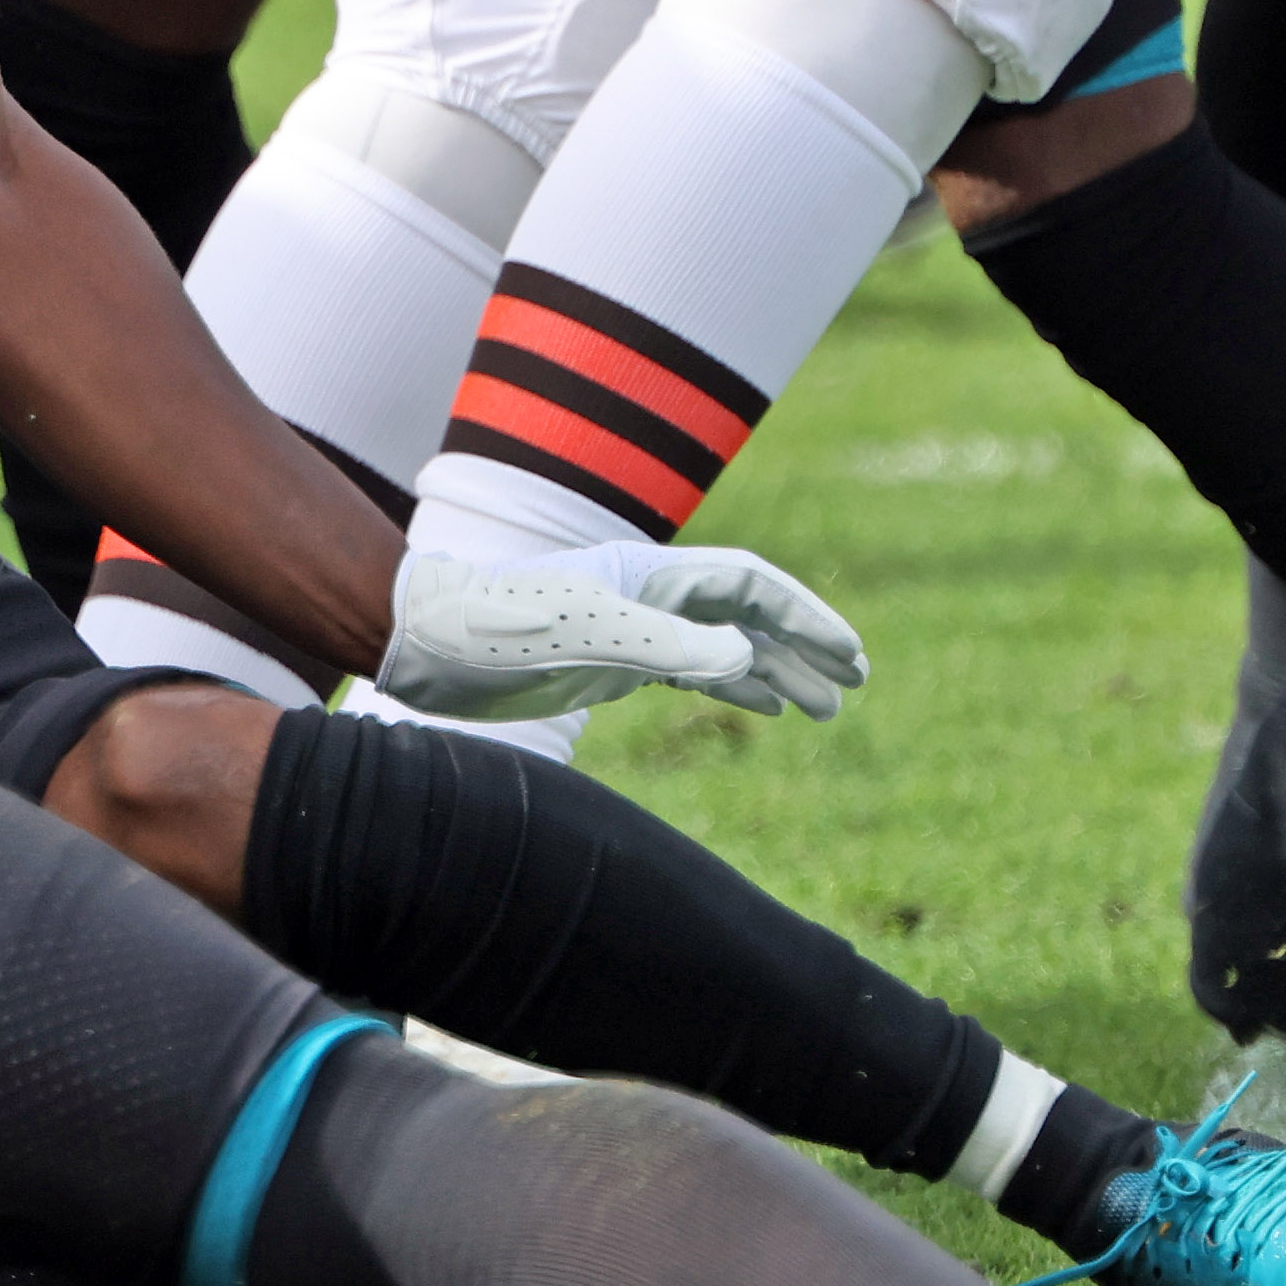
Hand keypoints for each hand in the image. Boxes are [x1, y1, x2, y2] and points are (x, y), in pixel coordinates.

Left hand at [379, 543, 869, 723]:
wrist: (426, 644)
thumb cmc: (499, 630)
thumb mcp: (590, 638)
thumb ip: (670, 649)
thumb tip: (751, 660)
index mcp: (651, 575)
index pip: (752, 587)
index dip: (807, 617)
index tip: (852, 657)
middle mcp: (648, 595)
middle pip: (749, 614)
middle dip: (806, 645)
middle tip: (859, 683)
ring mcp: (631, 628)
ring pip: (725, 646)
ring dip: (779, 671)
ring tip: (828, 709)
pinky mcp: (609, 661)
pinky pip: (692, 671)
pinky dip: (735, 687)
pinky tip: (766, 708)